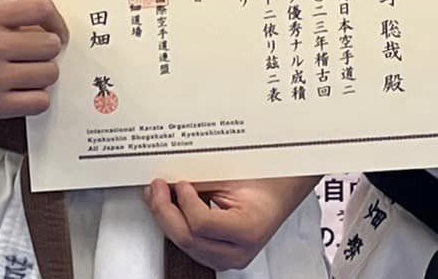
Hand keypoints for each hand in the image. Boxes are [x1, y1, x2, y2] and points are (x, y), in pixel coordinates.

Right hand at [0, 0, 68, 119]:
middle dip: (48, 49)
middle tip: (35, 54)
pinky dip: (37, 97)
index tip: (57, 31)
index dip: (57, 21)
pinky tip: (24, 90)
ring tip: (28, 72)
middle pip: (50, 45)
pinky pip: (39, 102)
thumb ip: (19, 17)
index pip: (42, 8)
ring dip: (44, 73)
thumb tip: (58, 31)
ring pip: (49, 74)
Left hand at [144, 175, 318, 271]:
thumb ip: (201, 183)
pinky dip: (178, 225)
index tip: (180, 183)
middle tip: (157, 188)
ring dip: (167, 219)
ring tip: (159, 196)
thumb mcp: (233, 178)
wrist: (281, 193)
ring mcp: (228, 260)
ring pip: (185, 246)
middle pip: (188, 239)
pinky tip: (171, 209)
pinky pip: (190, 245)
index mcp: (247, 230)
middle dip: (165, 211)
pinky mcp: (220, 258)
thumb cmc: (266, 182)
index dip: (184, 202)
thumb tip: (170, 183)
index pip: (202, 224)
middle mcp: (238, 253)